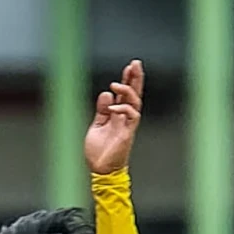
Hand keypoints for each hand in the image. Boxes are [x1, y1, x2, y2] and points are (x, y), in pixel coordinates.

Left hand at [85, 60, 143, 175]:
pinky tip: (114, 105)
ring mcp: (128, 125)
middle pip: (135, 94)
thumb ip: (102, 110)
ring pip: (135, 103)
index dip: (128, 80)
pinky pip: (132, 116)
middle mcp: (125, 118)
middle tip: (136, 63)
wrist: (100, 170)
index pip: (126, 94)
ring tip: (117, 83)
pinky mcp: (127, 133)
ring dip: (128, 90)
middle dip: (135, 78)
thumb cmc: (99, 152)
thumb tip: (106, 93)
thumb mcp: (97, 125)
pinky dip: (123, 108)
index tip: (129, 67)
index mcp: (118, 115)